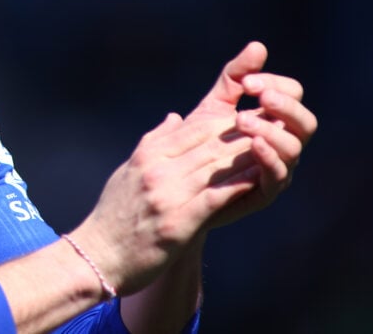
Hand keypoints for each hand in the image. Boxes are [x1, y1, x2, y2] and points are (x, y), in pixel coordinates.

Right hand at [70, 42, 316, 294]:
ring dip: (247, 158)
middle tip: (271, 129)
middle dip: (242, 136)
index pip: (193, 128)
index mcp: (147, 155)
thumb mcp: (128, 171)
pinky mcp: (177, 220)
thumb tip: (173, 117)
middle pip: (208, 144)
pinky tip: (258, 181)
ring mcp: (166, 194)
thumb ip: (152, 143)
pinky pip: (214, 197)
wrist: (99, 255)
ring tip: (274, 151)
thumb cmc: (114, 215)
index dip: (224, 122)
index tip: (249, 118)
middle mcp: (156, 169)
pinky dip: (238, 187)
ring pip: (216, 167)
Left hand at [190, 41, 316, 228]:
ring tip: (241, 120)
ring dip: (271, 130)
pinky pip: (278, 176)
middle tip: (259, 95)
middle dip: (285, 106)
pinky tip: (253, 144)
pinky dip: (270, 158)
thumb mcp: (213, 105)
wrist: (175, 186)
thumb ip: (234, 77)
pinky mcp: (262, 192)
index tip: (248, 81)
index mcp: (273, 119)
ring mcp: (274, 168)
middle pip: (305, 122)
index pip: (292, 94)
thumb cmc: (197, 143)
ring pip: (294, 148)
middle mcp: (280, 143)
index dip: (275, 84)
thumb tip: (258, 45)